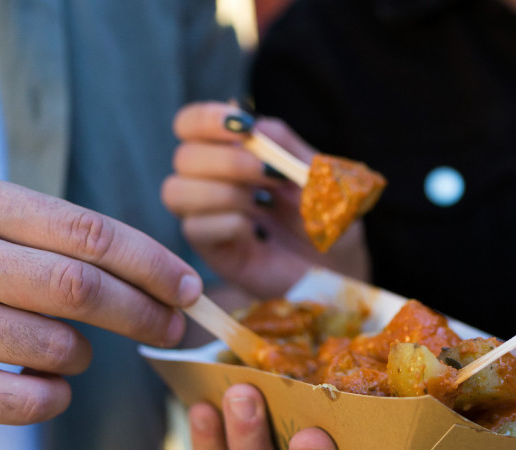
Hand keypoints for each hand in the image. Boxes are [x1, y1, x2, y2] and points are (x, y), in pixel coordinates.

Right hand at [0, 173, 200, 426]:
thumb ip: (55, 239)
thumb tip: (163, 278)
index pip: (87, 231)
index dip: (151, 263)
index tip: (188, 286)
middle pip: (81, 287)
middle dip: (144, 311)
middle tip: (172, 327)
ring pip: (60, 347)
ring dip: (84, 356)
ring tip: (68, 351)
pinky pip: (33, 400)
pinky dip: (56, 397)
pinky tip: (41, 385)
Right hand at [161, 102, 369, 298]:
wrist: (340, 263)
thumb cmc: (326, 214)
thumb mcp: (318, 171)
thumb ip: (287, 146)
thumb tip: (254, 128)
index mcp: (231, 152)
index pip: (189, 124)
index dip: (205, 119)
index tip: (244, 127)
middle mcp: (211, 182)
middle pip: (183, 157)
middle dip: (229, 161)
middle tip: (271, 175)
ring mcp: (209, 219)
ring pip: (176, 192)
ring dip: (224, 192)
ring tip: (263, 204)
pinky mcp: (214, 252)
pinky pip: (195, 229)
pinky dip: (230, 223)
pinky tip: (258, 233)